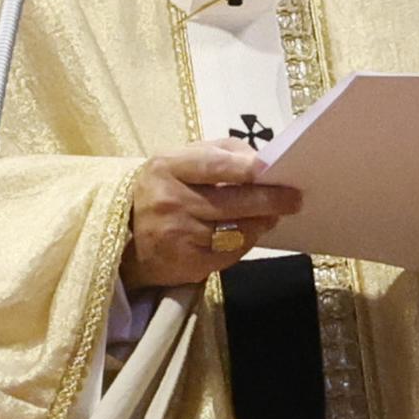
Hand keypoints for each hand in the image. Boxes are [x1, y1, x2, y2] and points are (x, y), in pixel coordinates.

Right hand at [121, 138, 302, 288]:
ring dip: (262, 223)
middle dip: (269, 200)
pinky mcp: (186, 264)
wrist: (124, 235)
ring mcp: (178, 236)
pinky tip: (250, 233)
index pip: (212, 166)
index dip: (245, 168)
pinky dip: (246, 242)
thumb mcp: (179, 161)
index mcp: (167, 167)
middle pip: (232, 202)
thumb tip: (263, 160)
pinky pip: (230, 253)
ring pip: (236, 230)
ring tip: (273, 215)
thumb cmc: (164, 189)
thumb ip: (220, 153)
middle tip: (294, 198)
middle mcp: (170, 201)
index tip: (272, 169)